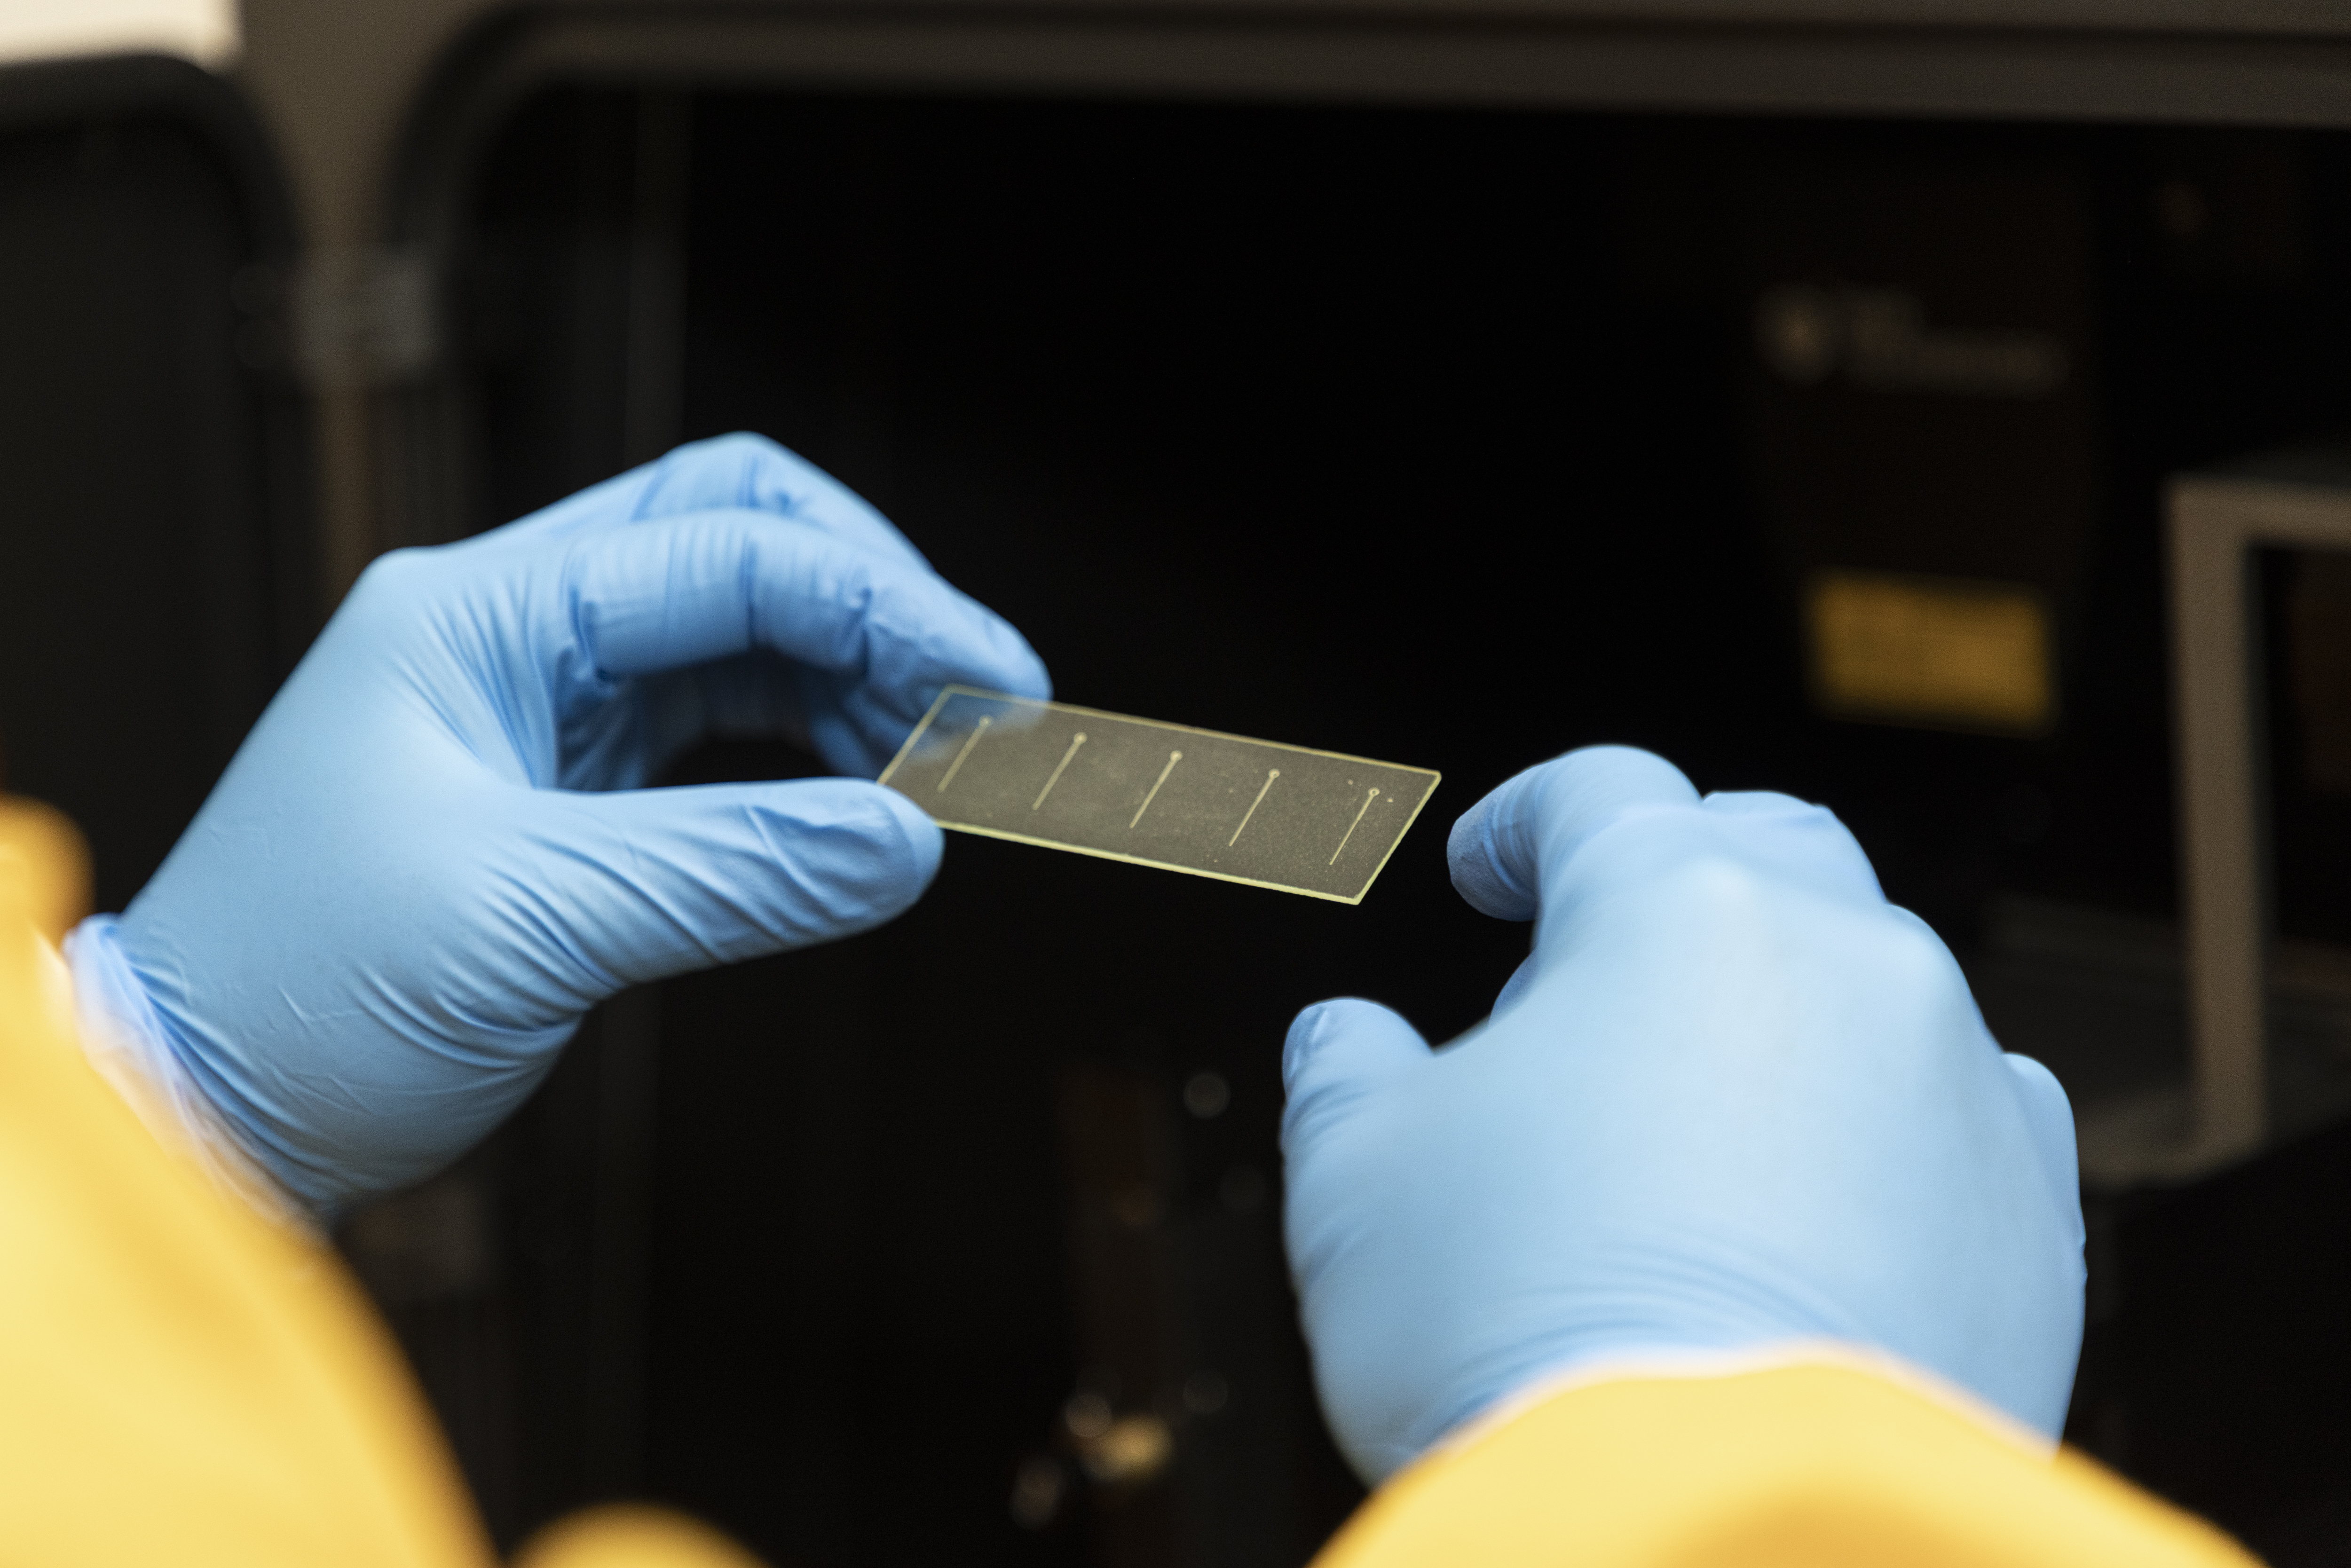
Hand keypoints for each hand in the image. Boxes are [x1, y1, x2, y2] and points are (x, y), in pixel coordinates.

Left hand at [76, 434, 1047, 1218]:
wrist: (197, 1106)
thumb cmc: (298, 1000)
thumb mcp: (532, 923)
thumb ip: (738, 868)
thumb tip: (908, 839)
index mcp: (476, 614)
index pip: (725, 552)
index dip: (881, 605)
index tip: (991, 681)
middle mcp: (509, 632)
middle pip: (735, 541)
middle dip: (874, 601)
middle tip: (985, 696)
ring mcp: (536, 704)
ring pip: (737, 634)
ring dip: (851, 677)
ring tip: (942, 755)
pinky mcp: (564, 785)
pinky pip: (716, 727)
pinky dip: (805, 749)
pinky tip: (865, 792)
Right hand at [1280, 745, 2083, 1482]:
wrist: (1710, 1521)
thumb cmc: (1531, 1336)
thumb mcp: (1357, 1178)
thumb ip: (1345, 1074)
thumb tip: (1344, 1042)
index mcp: (1674, 912)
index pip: (1597, 795)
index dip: (1524, 821)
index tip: (1491, 869)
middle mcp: (1840, 963)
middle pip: (1762, 847)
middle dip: (1674, 880)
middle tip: (1593, 975)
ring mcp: (1954, 1082)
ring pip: (1870, 981)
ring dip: (1779, 1014)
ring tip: (1693, 1121)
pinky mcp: (2029, 1213)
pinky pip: (1962, 1116)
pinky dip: (1885, 1129)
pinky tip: (1816, 1203)